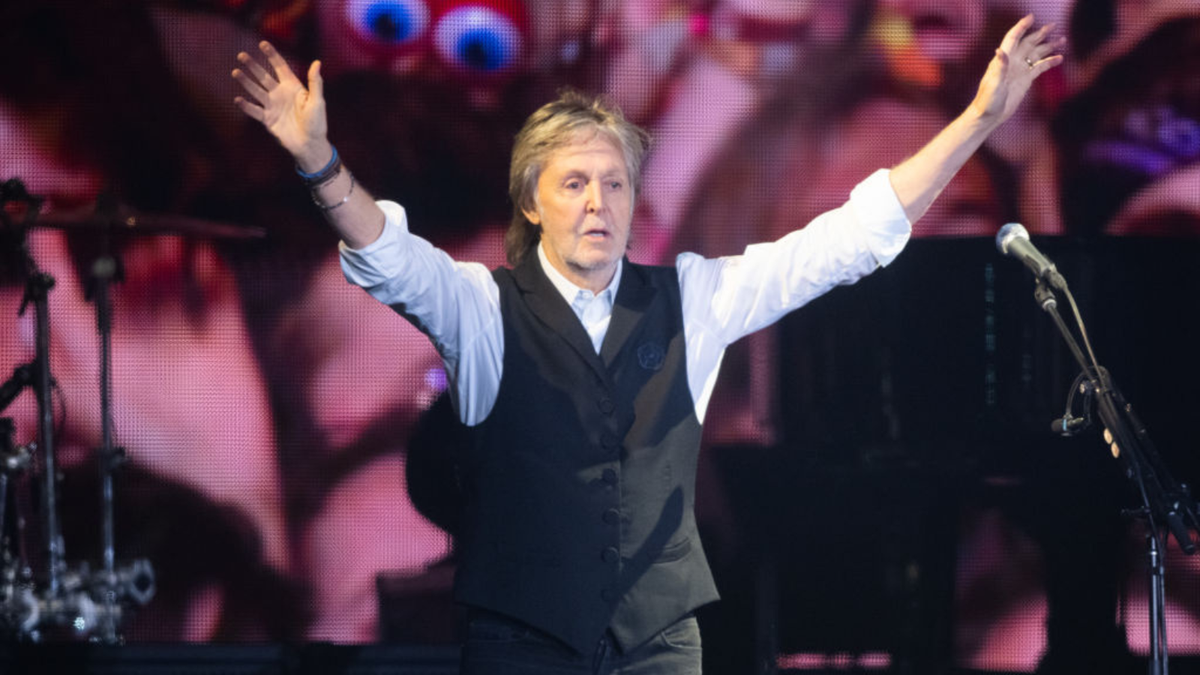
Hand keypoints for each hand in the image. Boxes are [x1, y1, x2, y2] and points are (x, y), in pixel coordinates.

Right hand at [232, 41, 329, 169]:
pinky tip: (237, 99)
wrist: (310, 145)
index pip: (280, 67)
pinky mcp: (267, 119)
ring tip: (235, 72)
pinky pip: (254, 110)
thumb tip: (317, 63)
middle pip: (264, 76)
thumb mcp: (317, 101)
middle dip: (253, 65)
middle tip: (241, 55)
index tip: (262, 43)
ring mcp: (272, 106)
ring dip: (245, 81)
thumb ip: (315, 82)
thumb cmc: (317, 123)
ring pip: (256, 90)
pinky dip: (246, 105)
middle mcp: (280, 94)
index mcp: (293, 87)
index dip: (272, 55)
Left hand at [969, 15, 1064, 127]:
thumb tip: (999, 50)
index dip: (1021, 27)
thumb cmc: (987, 101)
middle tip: (1053, 25)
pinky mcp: (1025, 80)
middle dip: (1040, 33)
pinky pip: (1039, 67)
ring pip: (1036, 54)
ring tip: (1062, 39)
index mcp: (1003, 60)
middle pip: (1028, 43)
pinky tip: (1059, 58)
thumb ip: (999, 67)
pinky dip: (1049, 62)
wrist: (989, 116)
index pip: (1013, 38)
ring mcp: (1020, 70)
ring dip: (1048, 46)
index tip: (1031, 17)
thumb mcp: (994, 84)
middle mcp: (1012, 62)